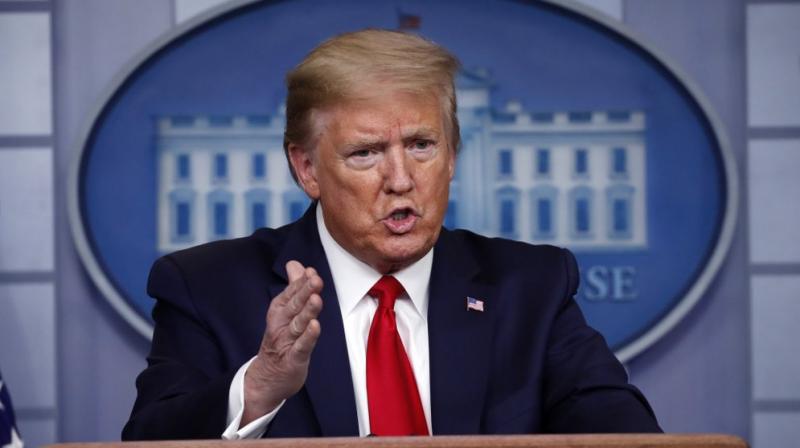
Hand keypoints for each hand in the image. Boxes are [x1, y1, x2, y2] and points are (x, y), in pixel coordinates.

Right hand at [242, 260, 322, 424]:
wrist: (267, 376)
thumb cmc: (281, 338)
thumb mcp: (285, 310)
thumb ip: (293, 287)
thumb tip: (295, 263)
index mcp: (280, 311)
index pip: (291, 293)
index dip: (301, 283)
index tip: (311, 271)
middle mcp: (281, 324)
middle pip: (294, 306)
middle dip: (305, 292)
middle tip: (315, 279)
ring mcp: (286, 342)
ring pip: (298, 324)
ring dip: (307, 312)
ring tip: (316, 299)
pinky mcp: (293, 359)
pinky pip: (302, 347)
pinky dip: (308, 337)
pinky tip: (315, 326)